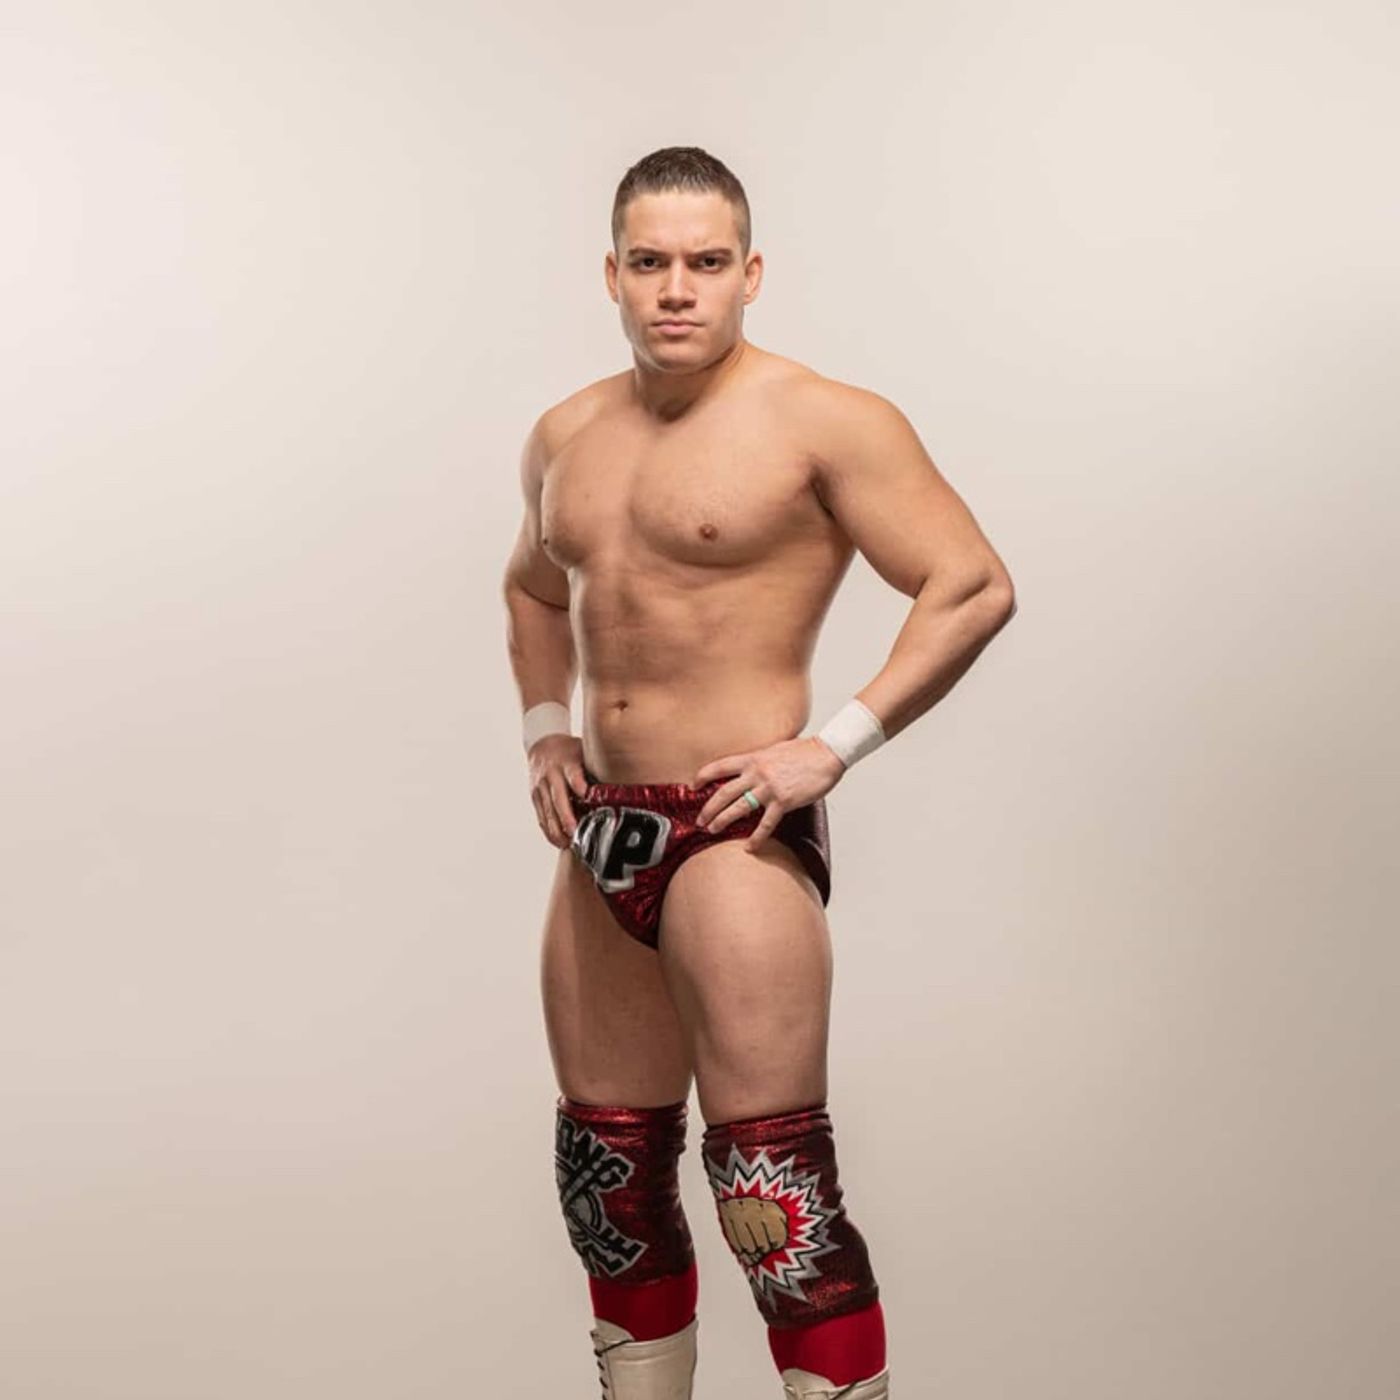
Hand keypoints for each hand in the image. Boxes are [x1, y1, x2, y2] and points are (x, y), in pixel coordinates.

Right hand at [527, 733, 587, 847]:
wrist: (541, 745)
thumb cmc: (569, 752)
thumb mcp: (583, 752)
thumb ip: (595, 768)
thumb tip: (620, 786)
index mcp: (567, 763)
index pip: (573, 775)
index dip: (580, 786)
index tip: (587, 797)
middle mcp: (552, 775)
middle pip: (559, 798)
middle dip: (566, 817)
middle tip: (575, 832)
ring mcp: (541, 787)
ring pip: (548, 811)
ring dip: (557, 829)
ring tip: (567, 843)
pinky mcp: (535, 797)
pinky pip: (541, 816)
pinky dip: (549, 831)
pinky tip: (558, 841)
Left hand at [693, 736, 844, 850]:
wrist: (827, 754)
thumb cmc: (804, 751)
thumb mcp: (774, 749)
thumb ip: (759, 760)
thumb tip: (749, 768)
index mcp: (753, 758)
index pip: (719, 766)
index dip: (703, 776)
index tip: (692, 786)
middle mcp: (757, 773)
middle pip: (723, 792)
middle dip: (708, 808)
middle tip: (699, 819)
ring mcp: (769, 788)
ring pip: (738, 808)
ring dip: (722, 820)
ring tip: (712, 830)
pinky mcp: (783, 802)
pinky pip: (765, 824)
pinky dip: (756, 837)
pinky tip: (749, 847)